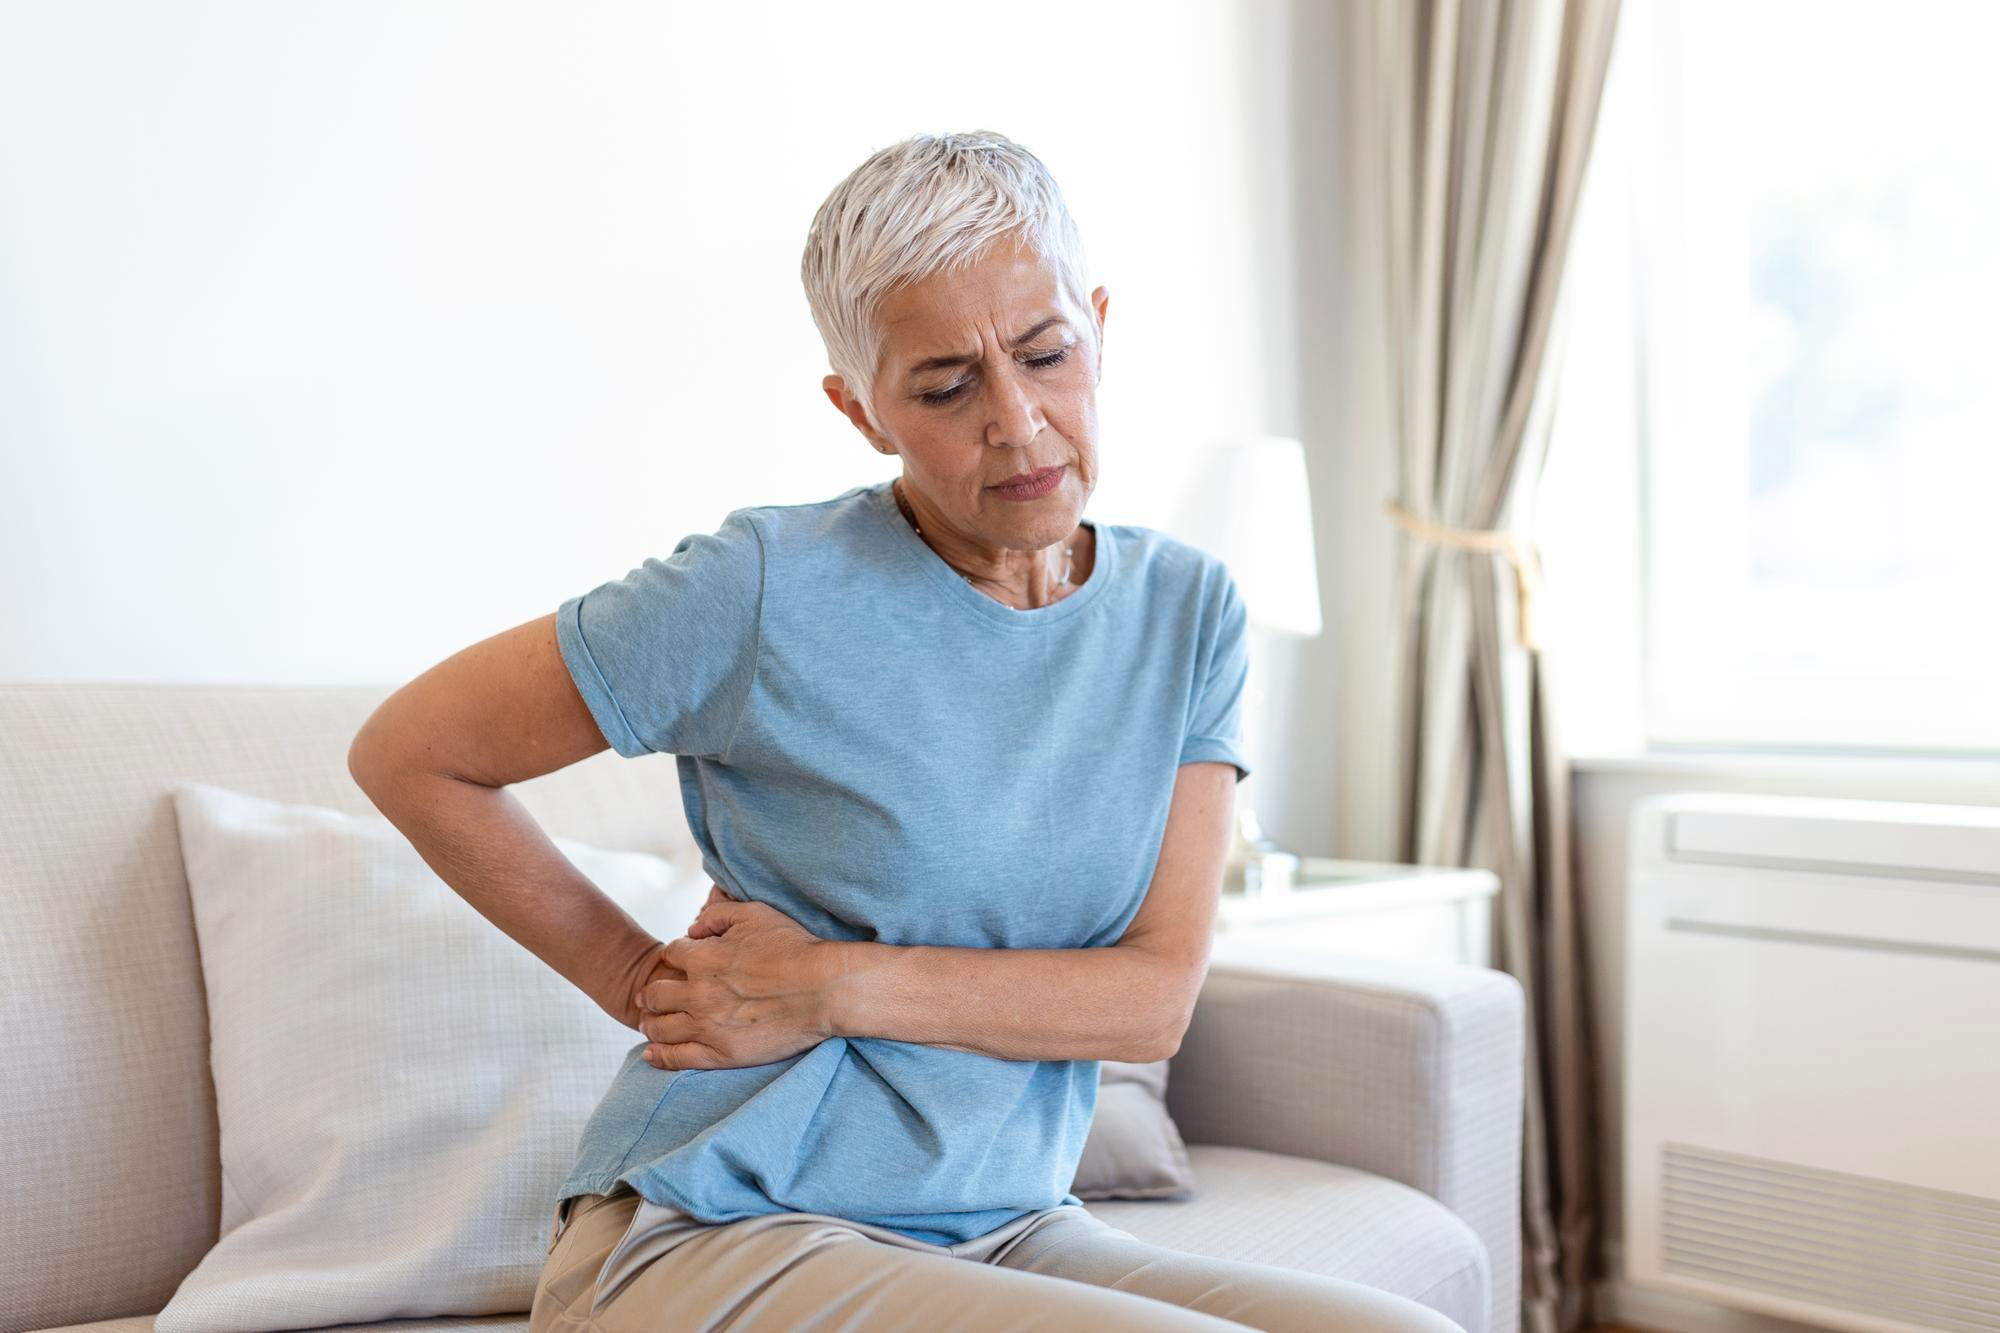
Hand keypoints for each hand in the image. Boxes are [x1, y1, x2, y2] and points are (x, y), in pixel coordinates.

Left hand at [634, 884, 837, 1069]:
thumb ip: (717, 915)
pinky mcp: (721, 1055)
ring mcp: (707, 1027)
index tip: (680, 962)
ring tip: (650, 1023)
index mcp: (703, 959)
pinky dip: (659, 1056)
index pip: (671, 954)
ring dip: (650, 1023)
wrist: (824, 989)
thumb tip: (693, 928)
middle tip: (649, 997)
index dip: (675, 956)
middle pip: (655, 994)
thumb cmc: (795, 948)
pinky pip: (678, 1058)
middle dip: (651, 993)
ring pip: (660, 1028)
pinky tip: (650, 1054)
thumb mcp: (755, 914)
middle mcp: (698, 994)